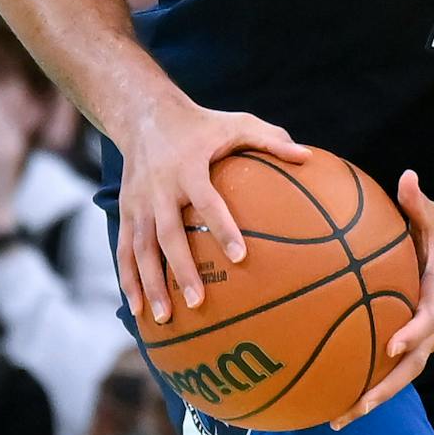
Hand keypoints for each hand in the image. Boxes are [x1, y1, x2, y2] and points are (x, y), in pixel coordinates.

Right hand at [113, 101, 308, 325]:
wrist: (145, 116)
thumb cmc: (202, 124)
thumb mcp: (238, 123)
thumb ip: (272, 140)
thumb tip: (309, 156)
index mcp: (189, 169)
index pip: (208, 202)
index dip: (223, 229)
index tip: (240, 257)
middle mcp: (160, 190)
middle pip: (169, 236)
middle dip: (182, 271)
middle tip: (198, 302)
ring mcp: (138, 204)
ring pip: (141, 250)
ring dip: (151, 285)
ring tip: (165, 318)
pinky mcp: (126, 213)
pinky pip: (124, 251)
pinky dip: (128, 280)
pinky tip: (138, 308)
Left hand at [334, 171, 433, 427]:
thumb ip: (419, 202)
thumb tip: (407, 176)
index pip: (427, 320)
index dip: (412, 334)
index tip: (391, 346)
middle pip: (412, 365)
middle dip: (385, 389)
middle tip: (355, 407)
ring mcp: (426, 339)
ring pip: (402, 376)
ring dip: (374, 399)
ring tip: (339, 419)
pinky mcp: (415, 343)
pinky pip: (394, 370)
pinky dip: (371, 388)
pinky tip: (338, 401)